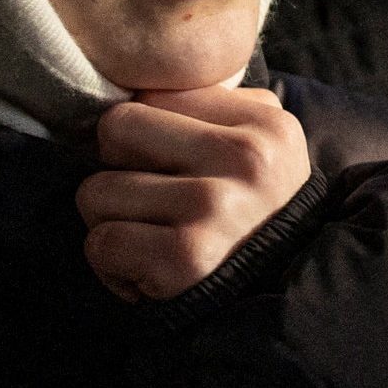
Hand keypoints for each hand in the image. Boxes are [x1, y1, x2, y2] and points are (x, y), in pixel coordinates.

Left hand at [79, 85, 313, 300]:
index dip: (145, 137)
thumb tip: (131, 87)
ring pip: (95, 192)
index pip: (148, 97)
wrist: (291, 300)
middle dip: (118, 171)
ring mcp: (214, 207)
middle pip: (113, 131)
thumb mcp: (265, 145)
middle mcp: (244, 159)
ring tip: (153, 240)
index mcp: (265, 122)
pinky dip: (114, 267)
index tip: (171, 169)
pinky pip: (101, 244)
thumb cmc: (259, 217)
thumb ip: (213, 108)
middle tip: (152, 202)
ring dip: (112, 223)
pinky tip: (150, 273)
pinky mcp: (186, 258)